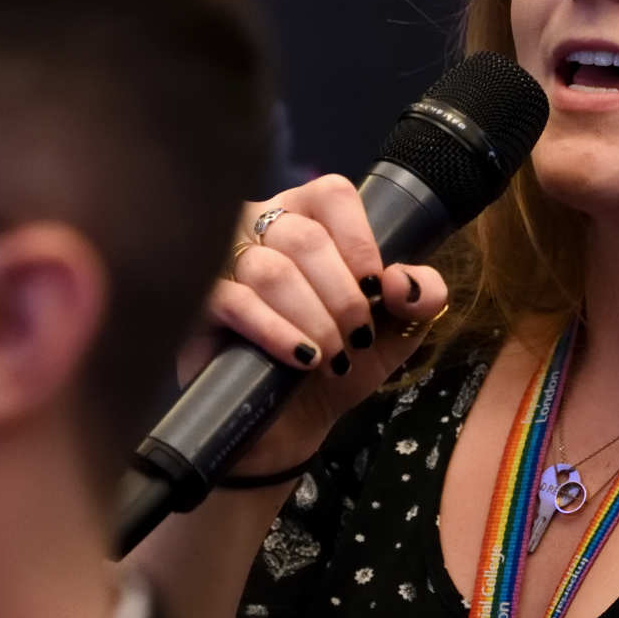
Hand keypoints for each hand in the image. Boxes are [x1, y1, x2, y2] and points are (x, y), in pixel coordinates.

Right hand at [178, 175, 448, 476]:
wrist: (289, 424)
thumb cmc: (338, 361)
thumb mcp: (396, 330)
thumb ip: (421, 296)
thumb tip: (404, 281)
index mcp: (306, 217)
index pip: (332, 193)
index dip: (360, 241)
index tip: (375, 290)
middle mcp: (259, 226)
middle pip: (305, 238)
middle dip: (343, 298)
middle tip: (356, 339)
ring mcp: (221, 262)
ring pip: (271, 270)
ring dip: (314, 320)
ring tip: (332, 357)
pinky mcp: (197, 306)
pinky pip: (235, 302)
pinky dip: (277, 332)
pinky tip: (302, 359)